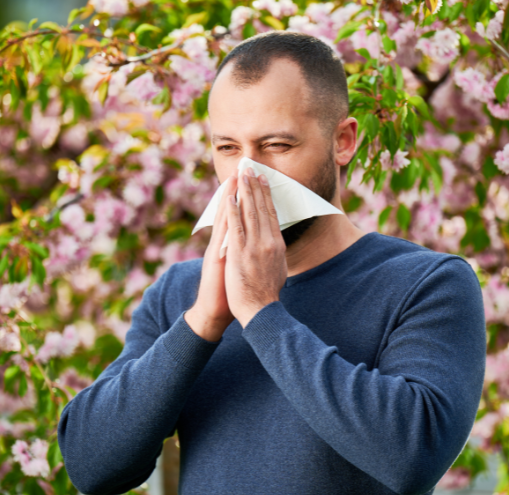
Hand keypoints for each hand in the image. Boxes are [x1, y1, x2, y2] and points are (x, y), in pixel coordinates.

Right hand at [184, 174, 237, 341]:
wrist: (214, 311)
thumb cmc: (230, 293)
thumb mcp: (238, 269)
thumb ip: (244, 254)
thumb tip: (257, 245)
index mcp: (230, 246)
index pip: (238, 216)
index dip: (244, 197)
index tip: (251, 179)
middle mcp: (223, 243)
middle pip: (232, 211)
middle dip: (238, 189)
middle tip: (244, 168)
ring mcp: (219, 248)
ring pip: (226, 216)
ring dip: (230, 195)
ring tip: (236, 176)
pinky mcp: (217, 256)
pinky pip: (224, 231)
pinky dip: (226, 215)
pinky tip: (230, 200)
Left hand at [225, 168, 287, 326]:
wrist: (260, 310)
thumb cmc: (267, 294)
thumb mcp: (278, 269)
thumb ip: (274, 253)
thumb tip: (275, 243)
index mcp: (277, 245)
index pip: (272, 213)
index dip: (267, 195)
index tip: (263, 180)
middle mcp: (268, 242)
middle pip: (261, 208)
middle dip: (255, 186)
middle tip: (251, 168)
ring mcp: (254, 246)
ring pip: (249, 212)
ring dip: (244, 192)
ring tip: (241, 175)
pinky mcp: (239, 253)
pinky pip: (236, 227)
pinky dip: (233, 211)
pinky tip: (230, 197)